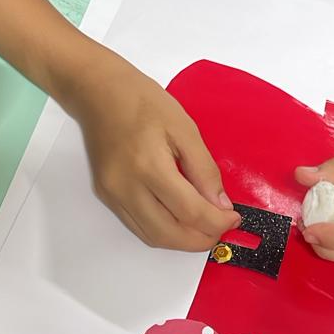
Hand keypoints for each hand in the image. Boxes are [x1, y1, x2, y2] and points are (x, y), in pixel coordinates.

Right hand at [67, 49, 240, 249]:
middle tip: (222, 228)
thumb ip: (204, 169)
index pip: (189, 211)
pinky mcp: (107, 196)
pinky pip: (138, 225)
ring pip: (152, 236)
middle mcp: (127, 187)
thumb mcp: (184, 128)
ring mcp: (113, 195)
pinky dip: (163, 230)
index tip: (234, 219)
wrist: (99, 92)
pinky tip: (180, 219)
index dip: (216, 222)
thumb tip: (221, 205)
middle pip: (169, 234)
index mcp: (149, 166)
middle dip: (201, 239)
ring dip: (182, 241)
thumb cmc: (144, 102)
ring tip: (205, 228)